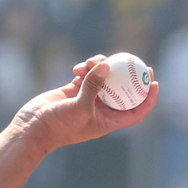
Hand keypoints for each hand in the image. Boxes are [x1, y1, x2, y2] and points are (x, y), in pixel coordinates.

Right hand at [11, 56, 159, 151]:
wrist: (33, 126)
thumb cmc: (59, 125)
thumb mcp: (79, 107)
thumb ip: (93, 86)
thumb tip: (106, 64)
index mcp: (108, 121)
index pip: (135, 111)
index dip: (147, 99)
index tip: (154, 83)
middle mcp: (101, 110)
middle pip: (124, 92)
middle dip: (132, 77)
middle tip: (140, 62)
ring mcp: (88, 99)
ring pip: (104, 79)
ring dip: (102, 67)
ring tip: (93, 61)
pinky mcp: (75, 89)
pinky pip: (87, 75)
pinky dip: (85, 68)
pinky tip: (79, 66)